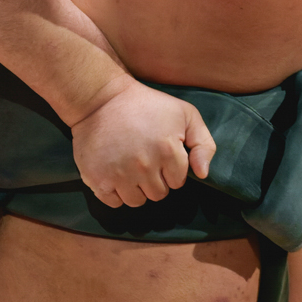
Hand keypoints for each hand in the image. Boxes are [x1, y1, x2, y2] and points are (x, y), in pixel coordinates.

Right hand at [70, 76, 215, 206]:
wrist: (101, 100)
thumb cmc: (146, 105)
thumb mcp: (185, 114)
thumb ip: (203, 144)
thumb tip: (203, 174)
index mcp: (168, 150)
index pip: (178, 182)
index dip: (171, 169)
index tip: (160, 153)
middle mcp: (144, 166)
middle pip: (158, 194)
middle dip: (155, 180)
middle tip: (144, 159)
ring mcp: (120, 175)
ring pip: (137, 201)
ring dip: (136, 189)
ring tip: (129, 167)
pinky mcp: (98, 179)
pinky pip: (114, 202)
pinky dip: (115, 193)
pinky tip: (114, 173)